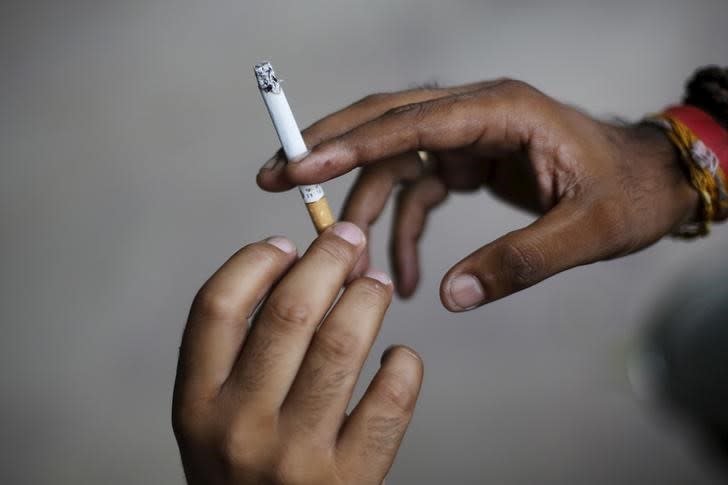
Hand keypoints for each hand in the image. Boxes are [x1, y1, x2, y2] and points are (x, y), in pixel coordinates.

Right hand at [172, 223, 422, 483]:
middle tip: (348, 241)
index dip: (255, 261)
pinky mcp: (350, 478)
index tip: (285, 243)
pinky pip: (391, 397)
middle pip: (289, 312)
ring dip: (368, 297)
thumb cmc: (245, 475)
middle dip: (327, 260)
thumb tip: (295, 271)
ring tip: (375, 284)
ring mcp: (295, 455)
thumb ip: (238, 357)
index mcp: (196, 404)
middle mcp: (239, 426)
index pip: (217, 306)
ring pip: (344, 341)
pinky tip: (397, 356)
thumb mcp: (214, 420)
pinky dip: (404, 363)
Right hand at [257, 80, 698, 310]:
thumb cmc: (628, 195)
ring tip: (350, 262)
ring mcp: (467, 136)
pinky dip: (402, 230)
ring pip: (393, 161)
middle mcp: (475, 114)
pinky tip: (402, 275)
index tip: (298, 166)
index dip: (351, 142)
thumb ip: (519, 262)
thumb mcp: (586, 232)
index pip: (412, 121)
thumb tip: (448, 296)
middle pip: (384, 122)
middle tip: (274, 178)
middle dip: (328, 150)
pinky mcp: (466, 160)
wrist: (651, 182)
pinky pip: (417, 190)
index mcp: (502, 111)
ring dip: (367, 208)